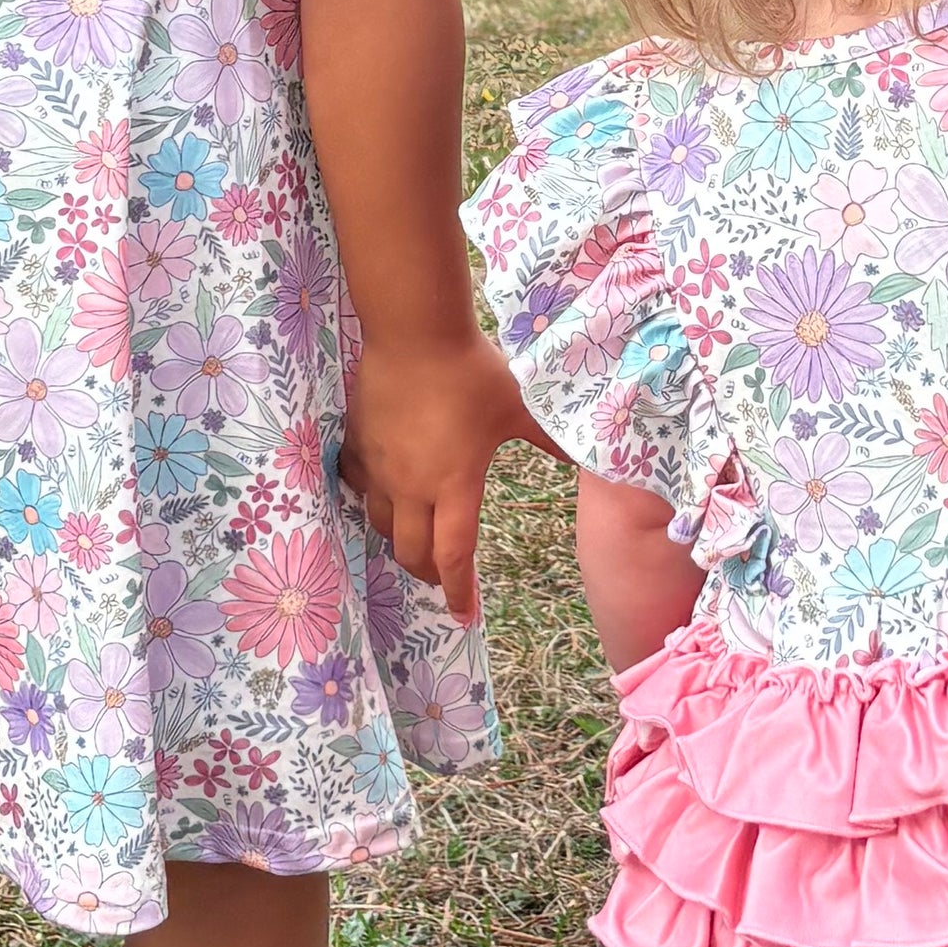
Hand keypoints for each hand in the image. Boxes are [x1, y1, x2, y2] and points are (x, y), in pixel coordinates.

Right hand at [343, 332, 559, 625]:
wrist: (414, 331)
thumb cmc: (473, 371)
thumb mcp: (521, 408)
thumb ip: (552, 440)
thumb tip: (590, 459)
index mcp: (454, 486)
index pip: (453, 557)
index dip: (458, 592)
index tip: (464, 614)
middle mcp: (412, 487)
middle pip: (411, 553)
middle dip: (428, 574)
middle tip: (443, 577)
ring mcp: (379, 467)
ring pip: (379, 524)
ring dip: (399, 540)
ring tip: (415, 539)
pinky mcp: (357, 444)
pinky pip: (357, 485)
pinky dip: (370, 498)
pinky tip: (381, 491)